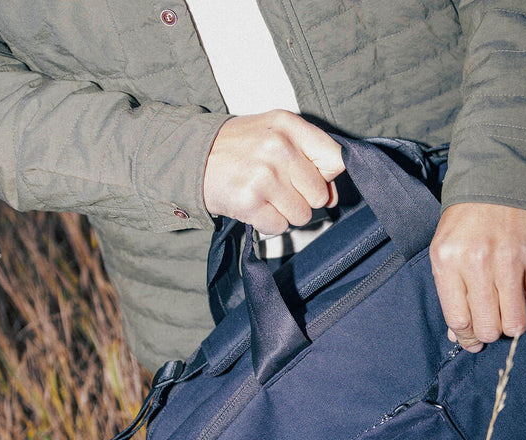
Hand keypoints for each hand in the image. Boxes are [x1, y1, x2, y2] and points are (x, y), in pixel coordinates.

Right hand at [202, 110, 344, 234]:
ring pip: (302, 214)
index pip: (336, 158)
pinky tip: (253, 204)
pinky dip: (267, 221)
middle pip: (319, 194)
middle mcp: (278, 148)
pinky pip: (279, 226)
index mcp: (289, 126)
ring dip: (284, 211)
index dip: (327, 175)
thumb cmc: (239, 147)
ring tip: (263, 194)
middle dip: (302, 197)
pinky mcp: (249, 202)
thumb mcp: (276, 136)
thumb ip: (311, 161)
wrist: (190, 156)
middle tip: (277, 185)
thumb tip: (333, 197)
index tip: (309, 175)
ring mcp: (264, 176)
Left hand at [429, 203, 525, 351]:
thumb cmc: (466, 220)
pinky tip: (520, 280)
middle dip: (488, 333)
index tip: (471, 341)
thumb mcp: (445, 250)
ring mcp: (511, 261)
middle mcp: (478, 263)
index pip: (459, 320)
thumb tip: (460, 335)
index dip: (466, 337)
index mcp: (448, 262)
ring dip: (511, 324)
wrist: (500, 177)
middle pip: (488, 328)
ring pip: (515, 323)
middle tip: (490, 325)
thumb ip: (451, 292)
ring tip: (507, 311)